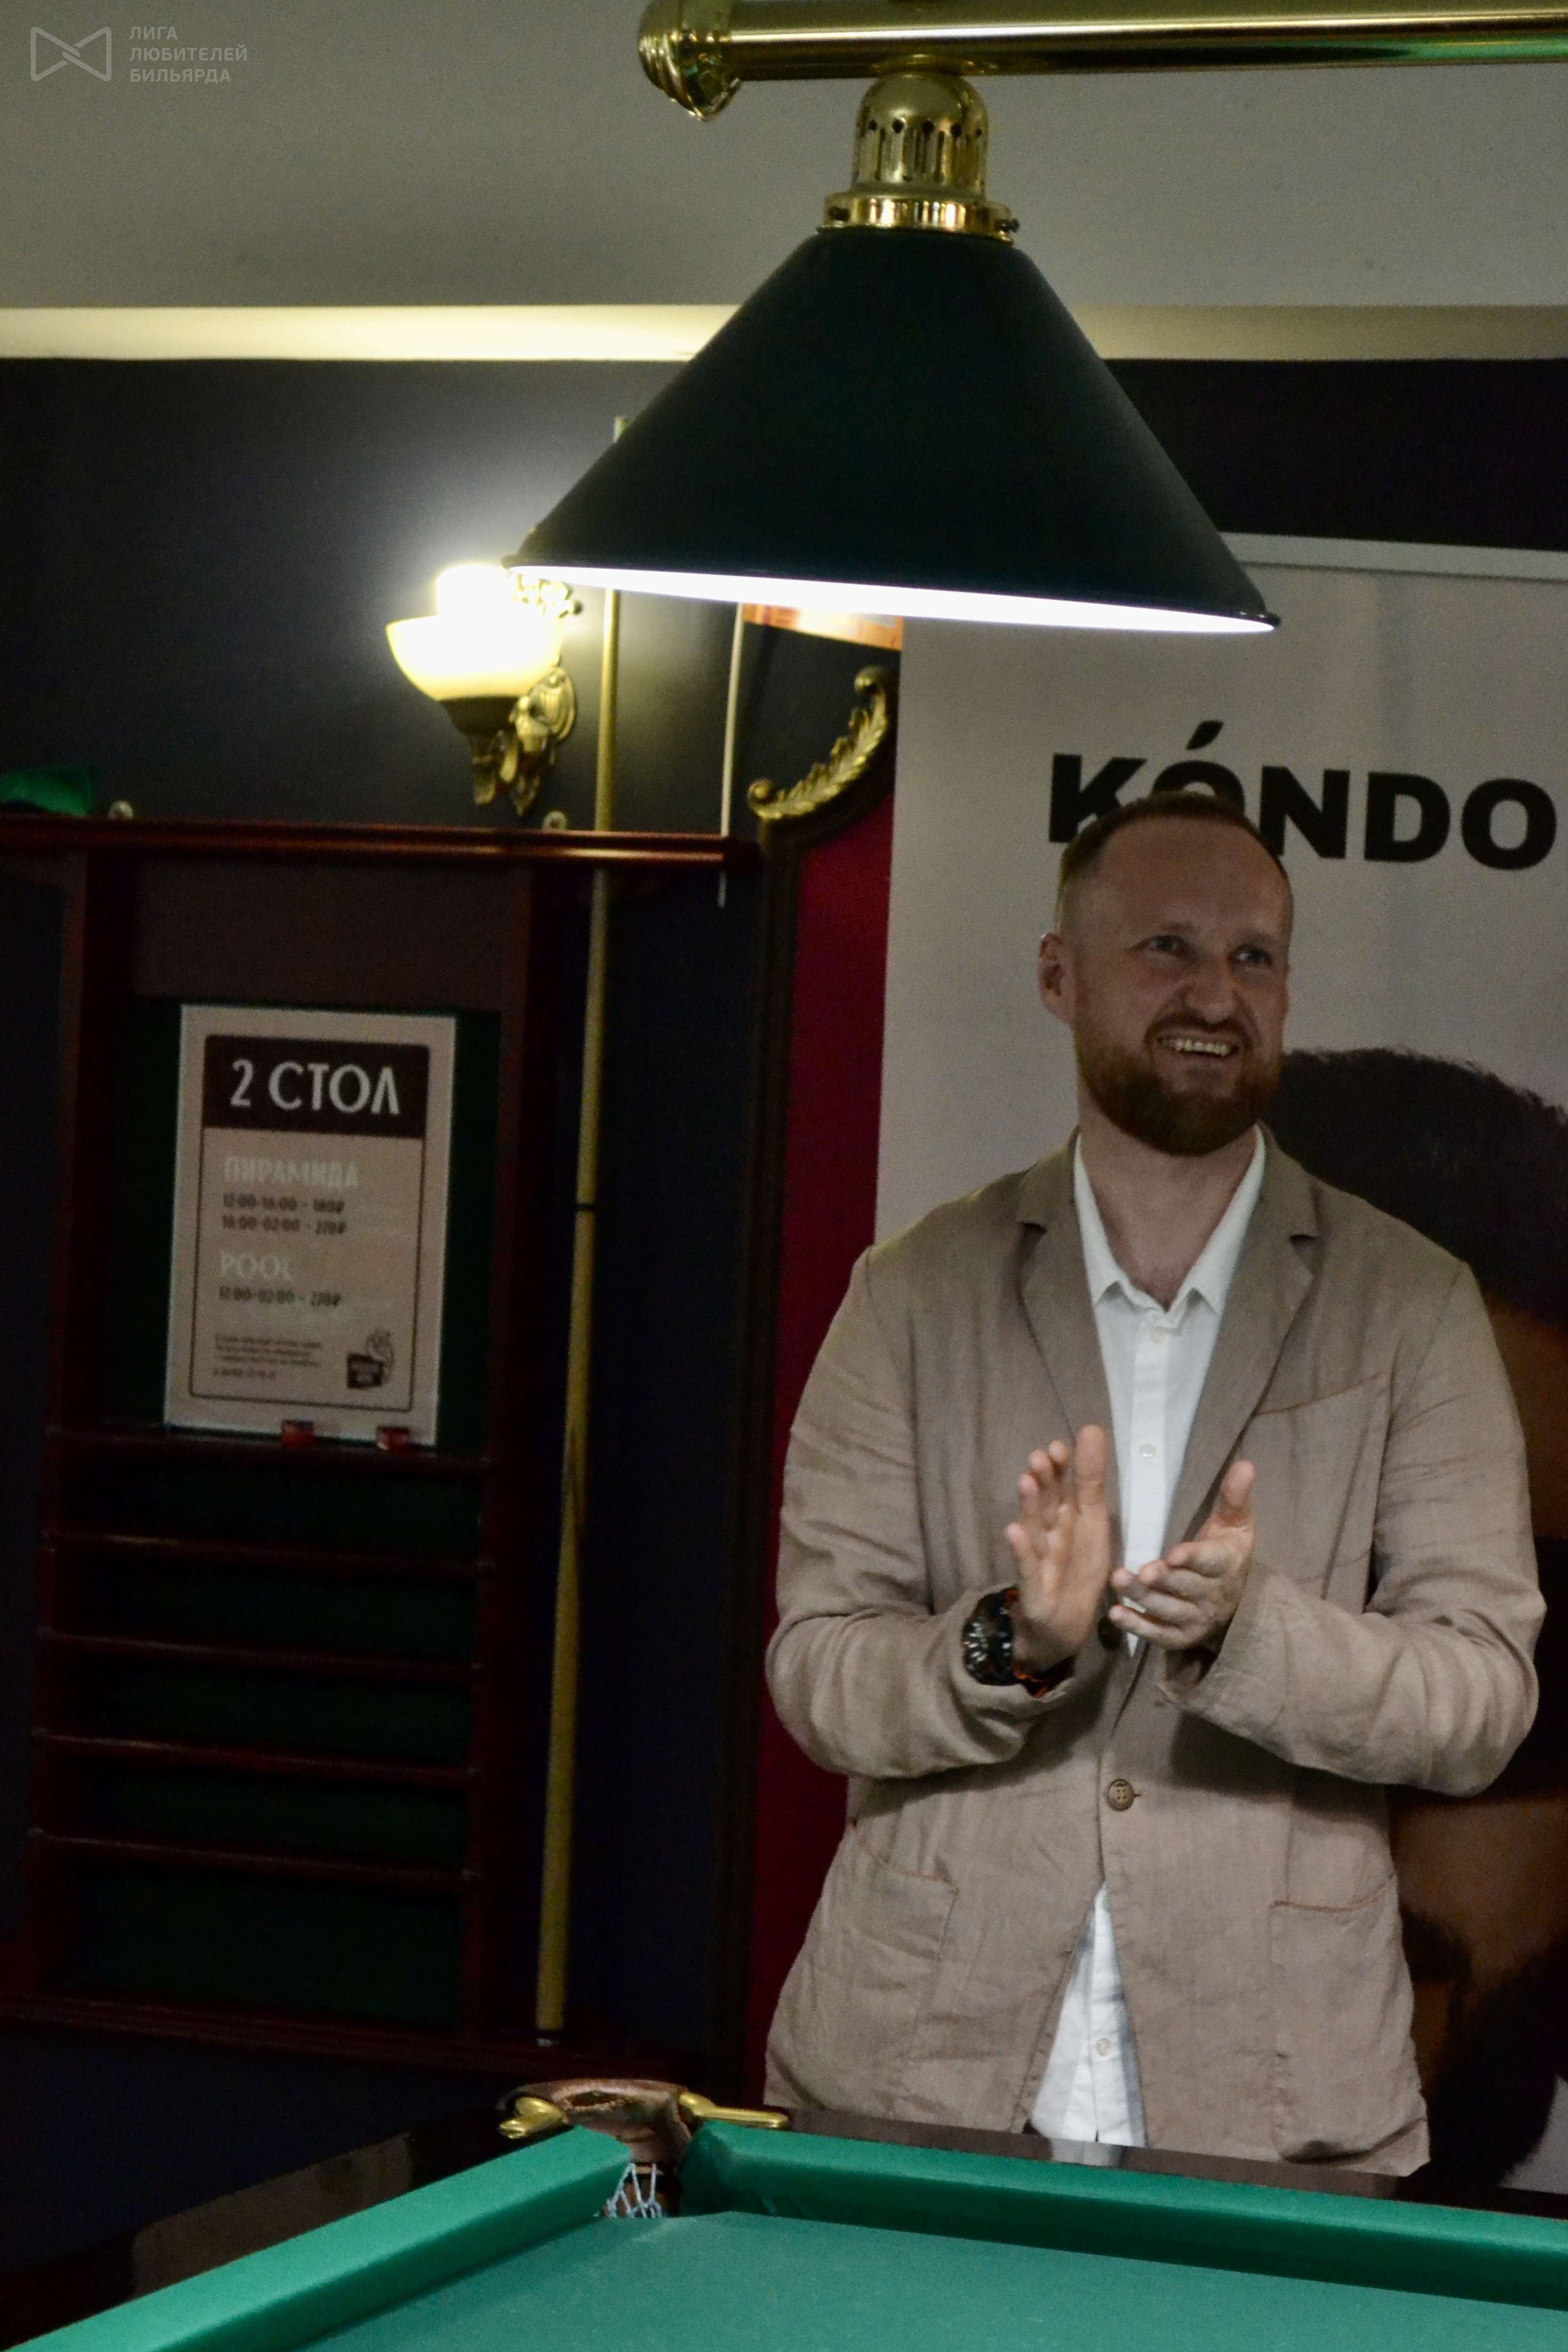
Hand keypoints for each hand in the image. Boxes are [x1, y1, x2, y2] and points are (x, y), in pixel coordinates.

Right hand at [1004, 1425, 1112, 1672]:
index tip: (1059, 1447)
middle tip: (1040, 1456)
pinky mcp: (1033, 1590)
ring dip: (1030, 1507)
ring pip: (1034, 1530)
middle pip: (1046, 1505)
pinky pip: (1027, 1568)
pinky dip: (1022, 1551)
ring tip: (1026, 1482)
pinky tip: (1014, 1531)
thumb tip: (1093, 1429)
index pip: (1062, 1488)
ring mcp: (1039, 1561)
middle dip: (1043, 1481)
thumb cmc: (1078, 1571)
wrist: (1066, 1629)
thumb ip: (1091, 1480)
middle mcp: (1048, 1535)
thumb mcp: (1093, 1524)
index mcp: (1065, 1519)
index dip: (1060, 1468)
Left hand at [1108, 1459, 1255, 1652]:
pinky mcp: (1178, 1637)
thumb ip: (1234, 1497)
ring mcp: (1195, 1619)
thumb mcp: (1235, 1523)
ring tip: (1118, 1580)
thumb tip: (1246, 1464)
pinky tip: (1115, 1615)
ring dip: (1143, 1598)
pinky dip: (1138, 1628)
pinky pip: (1158, 1635)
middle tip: (1140, 1572)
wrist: (1235, 1601)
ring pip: (1168, 1610)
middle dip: (1163, 1580)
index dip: (1194, 1559)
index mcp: (1226, 1564)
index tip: (1175, 1554)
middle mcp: (1212, 1596)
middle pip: (1186, 1588)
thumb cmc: (1227, 1551)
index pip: (1211, 1562)